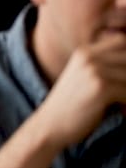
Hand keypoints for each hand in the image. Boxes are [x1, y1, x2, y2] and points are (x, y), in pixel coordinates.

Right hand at [33, 32, 125, 148]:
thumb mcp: (83, 77)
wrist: (49, 126)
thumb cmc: (71, 106)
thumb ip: (105, 65)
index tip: (122, 74)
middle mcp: (89, 57)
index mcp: (84, 52)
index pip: (122, 40)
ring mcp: (94, 71)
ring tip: (120, 100)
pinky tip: (121, 110)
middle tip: (122, 90)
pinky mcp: (100, 88)